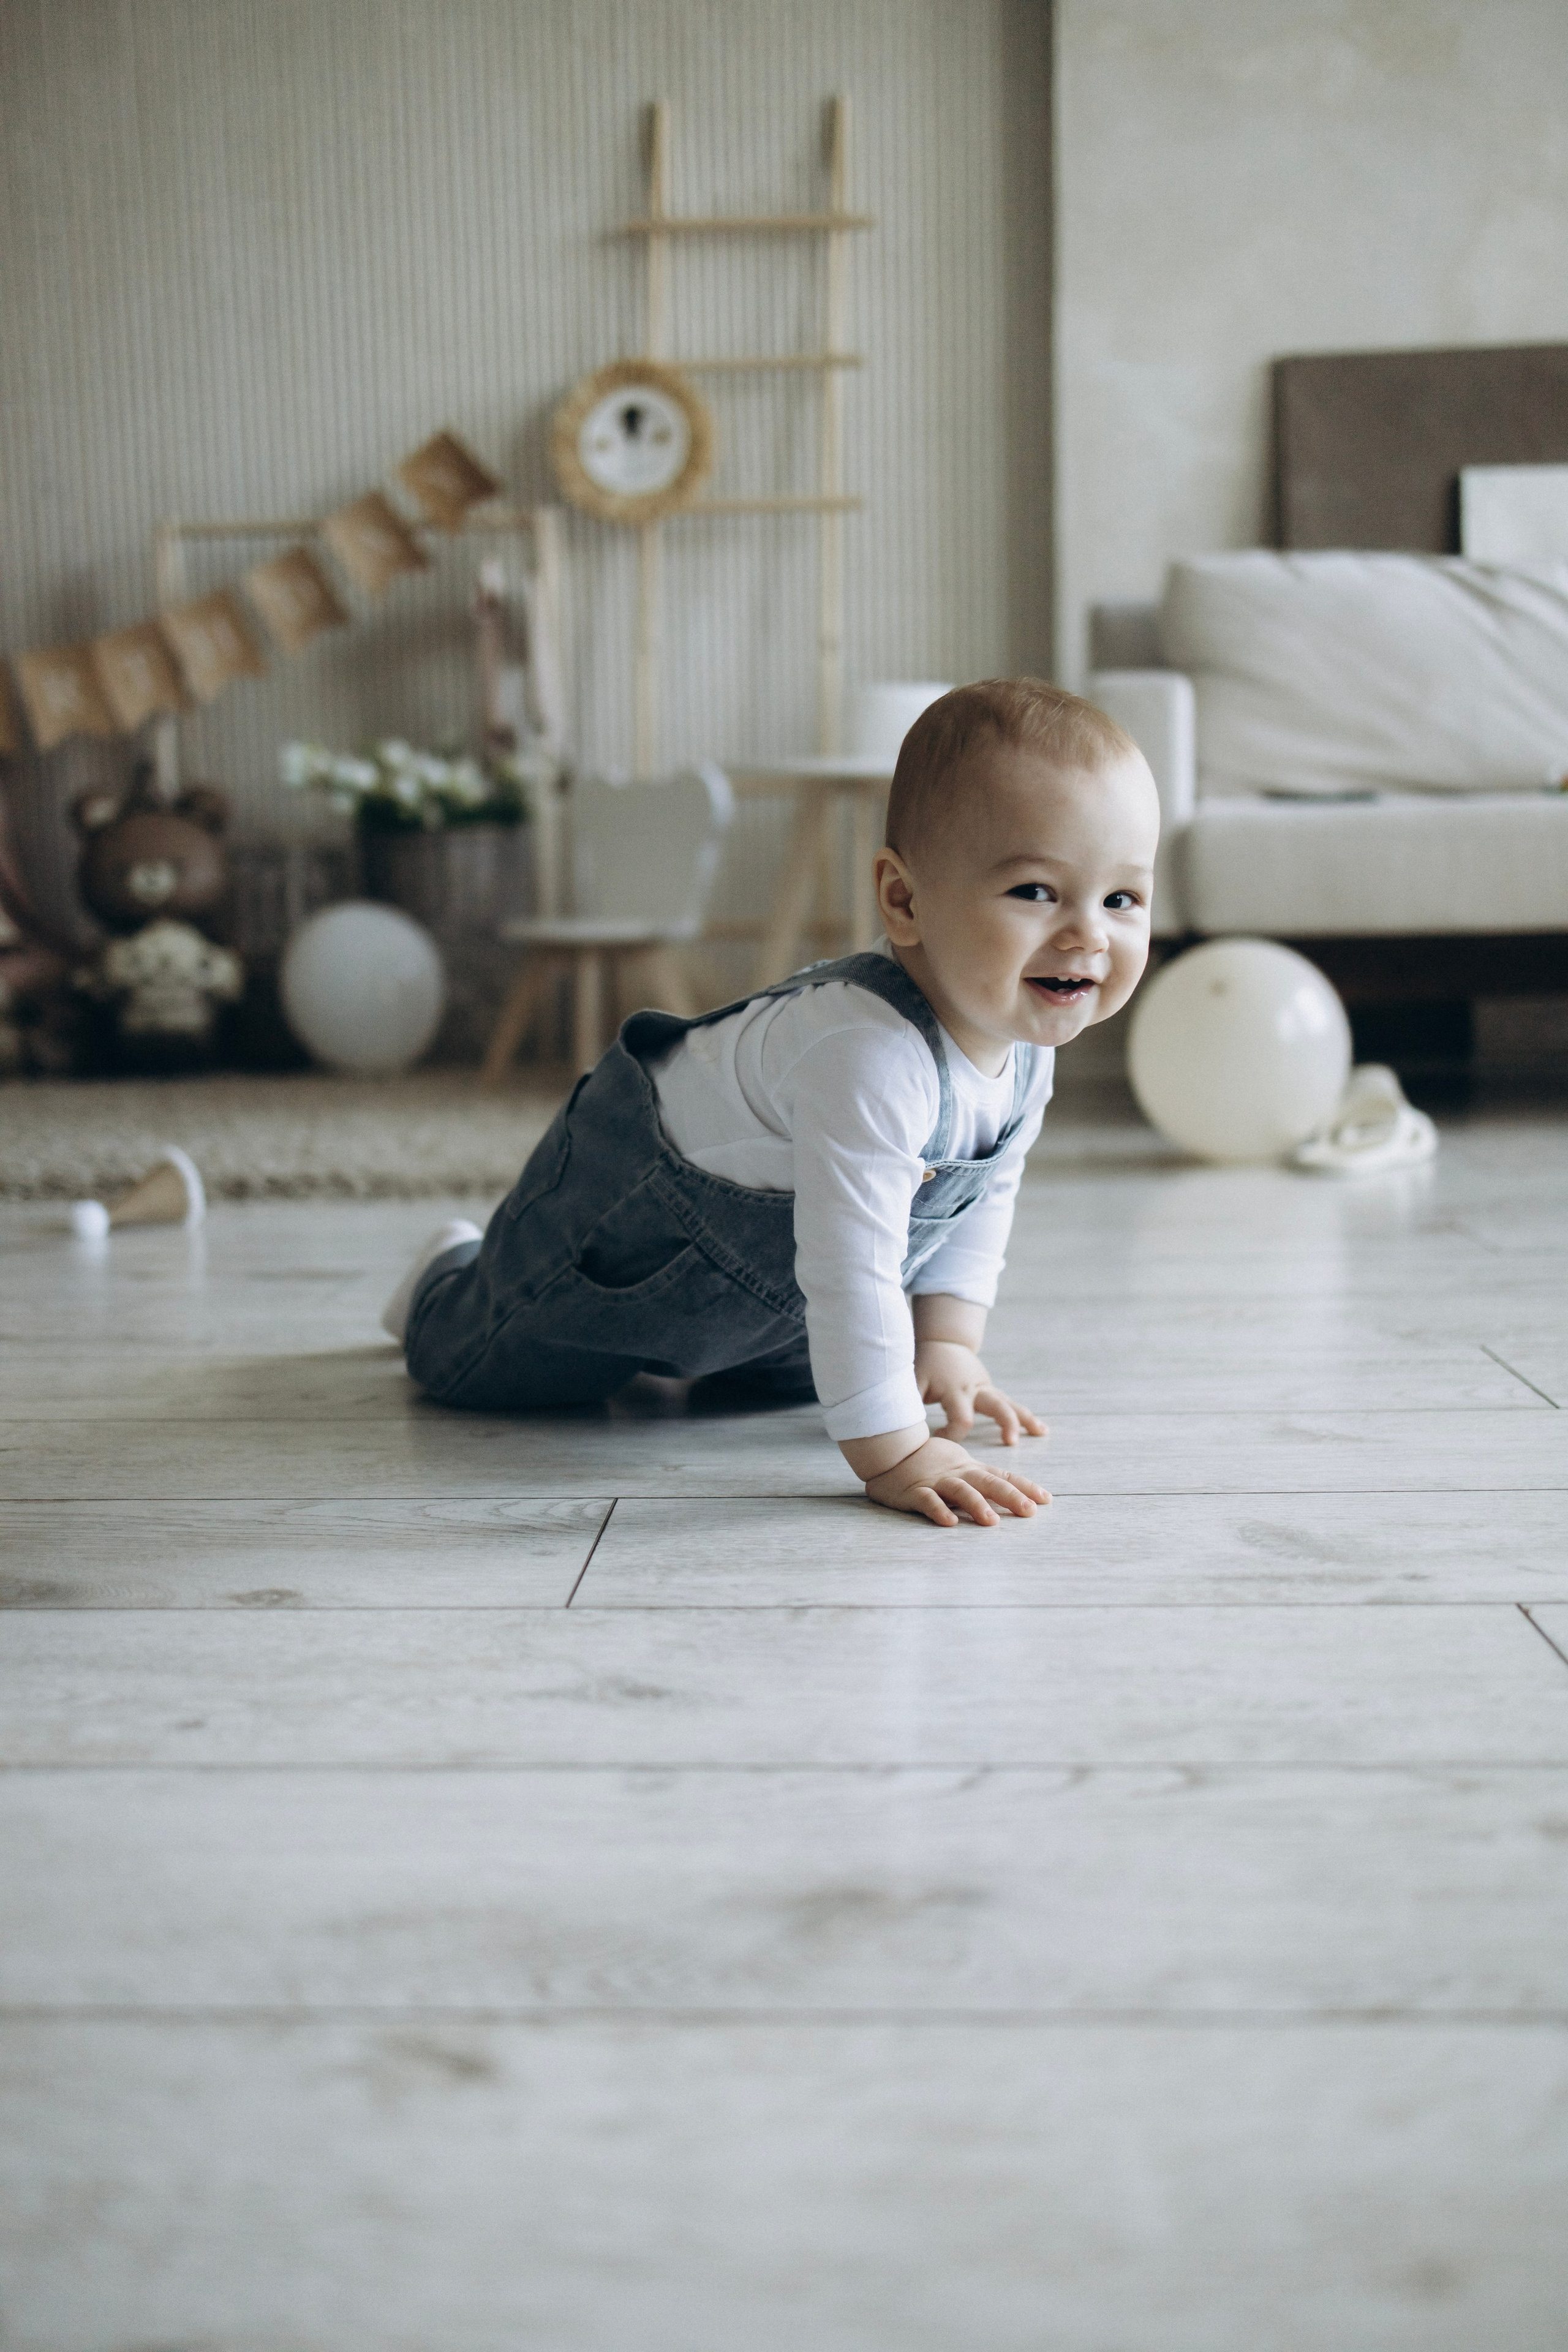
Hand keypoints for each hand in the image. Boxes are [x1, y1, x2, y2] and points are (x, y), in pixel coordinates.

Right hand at [862, 1432, 1050, 1527]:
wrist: (890, 1452)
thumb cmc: (928, 1463)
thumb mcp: (959, 1467)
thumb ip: (981, 1480)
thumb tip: (1011, 1494)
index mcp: (971, 1469)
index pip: (1003, 1476)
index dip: (1024, 1487)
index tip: (1046, 1499)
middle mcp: (958, 1474)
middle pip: (988, 1483)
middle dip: (1010, 1497)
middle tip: (1030, 1511)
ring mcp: (937, 1483)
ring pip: (960, 1492)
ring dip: (977, 1506)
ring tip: (992, 1522)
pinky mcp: (914, 1492)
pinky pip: (928, 1502)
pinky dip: (939, 1511)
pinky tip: (949, 1523)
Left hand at [914, 1339, 1047, 1446]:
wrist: (943, 1342)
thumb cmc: (925, 1365)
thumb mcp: (913, 1380)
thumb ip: (908, 1400)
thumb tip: (901, 1426)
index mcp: (955, 1389)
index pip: (961, 1419)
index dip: (951, 1434)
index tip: (937, 1437)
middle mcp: (975, 1389)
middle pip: (996, 1406)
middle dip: (1004, 1424)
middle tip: (1010, 1442)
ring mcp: (986, 1388)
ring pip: (1009, 1404)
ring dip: (1024, 1420)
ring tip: (1040, 1433)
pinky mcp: (990, 1390)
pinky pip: (1010, 1404)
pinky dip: (1025, 1416)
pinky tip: (1041, 1429)